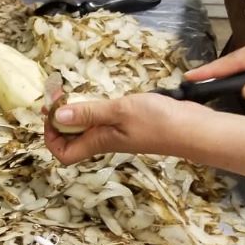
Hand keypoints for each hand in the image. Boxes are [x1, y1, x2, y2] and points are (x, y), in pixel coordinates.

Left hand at [43, 93, 196, 164]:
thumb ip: (88, 113)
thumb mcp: (119, 111)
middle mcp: (104, 140)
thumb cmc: (158, 122)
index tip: (51, 111)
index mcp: (98, 142)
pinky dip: (95, 108)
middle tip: (58, 94)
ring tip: (72, 92)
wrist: (193, 129)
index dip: (50, 136)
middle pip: (71, 139)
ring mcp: (117, 133)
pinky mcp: (130, 124)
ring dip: (76, 112)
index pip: (63, 153)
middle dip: (59, 119)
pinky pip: (103, 120)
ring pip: (86, 128)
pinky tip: (99, 95)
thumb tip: (56, 117)